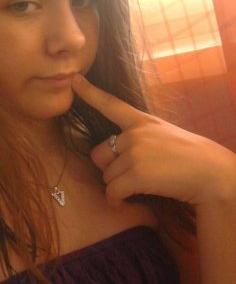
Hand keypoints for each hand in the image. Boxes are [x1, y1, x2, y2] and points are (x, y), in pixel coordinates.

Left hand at [71, 74, 235, 209]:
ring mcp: (135, 152)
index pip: (111, 104)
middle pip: (99, 155)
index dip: (90, 92)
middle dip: (108, 169)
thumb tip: (113, 155)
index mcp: (141, 121)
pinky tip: (124, 203)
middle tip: (128, 176)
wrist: (211, 173)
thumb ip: (138, 138)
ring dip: (116, 187)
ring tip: (137, 189)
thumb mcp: (163, 136)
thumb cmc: (189, 158)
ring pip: (106, 176)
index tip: (73, 80)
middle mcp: (134, 134)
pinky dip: (115, 201)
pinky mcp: (136, 173)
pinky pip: (112, 191)